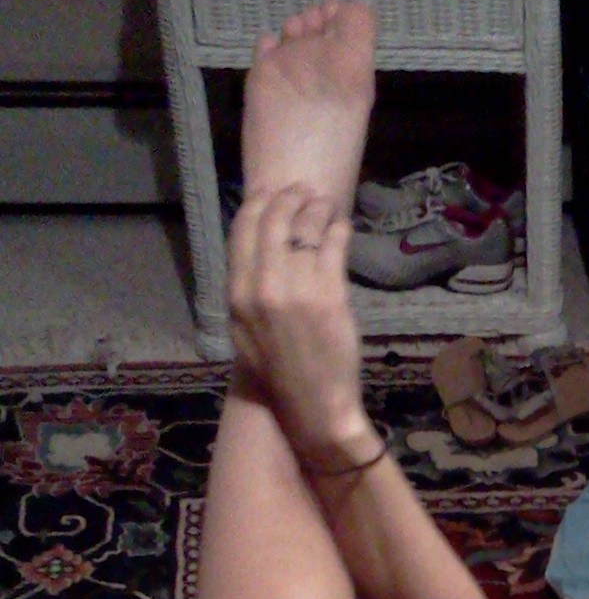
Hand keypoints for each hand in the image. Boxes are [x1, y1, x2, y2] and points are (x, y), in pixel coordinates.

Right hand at [226, 184, 369, 465]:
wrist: (312, 408)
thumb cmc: (279, 375)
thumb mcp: (246, 333)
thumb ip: (246, 292)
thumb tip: (255, 251)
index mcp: (237, 295)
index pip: (241, 231)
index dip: (257, 204)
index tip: (271, 193)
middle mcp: (263, 287)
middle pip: (273, 221)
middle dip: (289, 198)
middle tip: (303, 191)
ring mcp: (298, 290)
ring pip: (305, 229)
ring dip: (316, 209)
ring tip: (325, 204)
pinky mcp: (331, 296)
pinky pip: (333, 246)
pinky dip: (338, 229)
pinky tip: (342, 225)